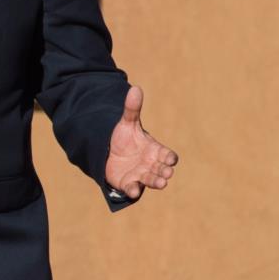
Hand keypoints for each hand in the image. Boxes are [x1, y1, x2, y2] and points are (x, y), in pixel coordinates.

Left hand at [104, 84, 178, 198]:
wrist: (108, 152)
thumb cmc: (124, 139)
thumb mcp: (127, 123)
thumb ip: (132, 109)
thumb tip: (135, 88)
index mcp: (155, 151)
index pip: (168, 155)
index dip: (170, 157)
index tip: (169, 159)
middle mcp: (151, 165)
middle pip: (163, 169)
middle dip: (165, 171)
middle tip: (167, 172)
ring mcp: (141, 175)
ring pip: (152, 180)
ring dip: (156, 182)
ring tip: (161, 182)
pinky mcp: (129, 183)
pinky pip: (134, 189)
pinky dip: (134, 191)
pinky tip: (132, 190)